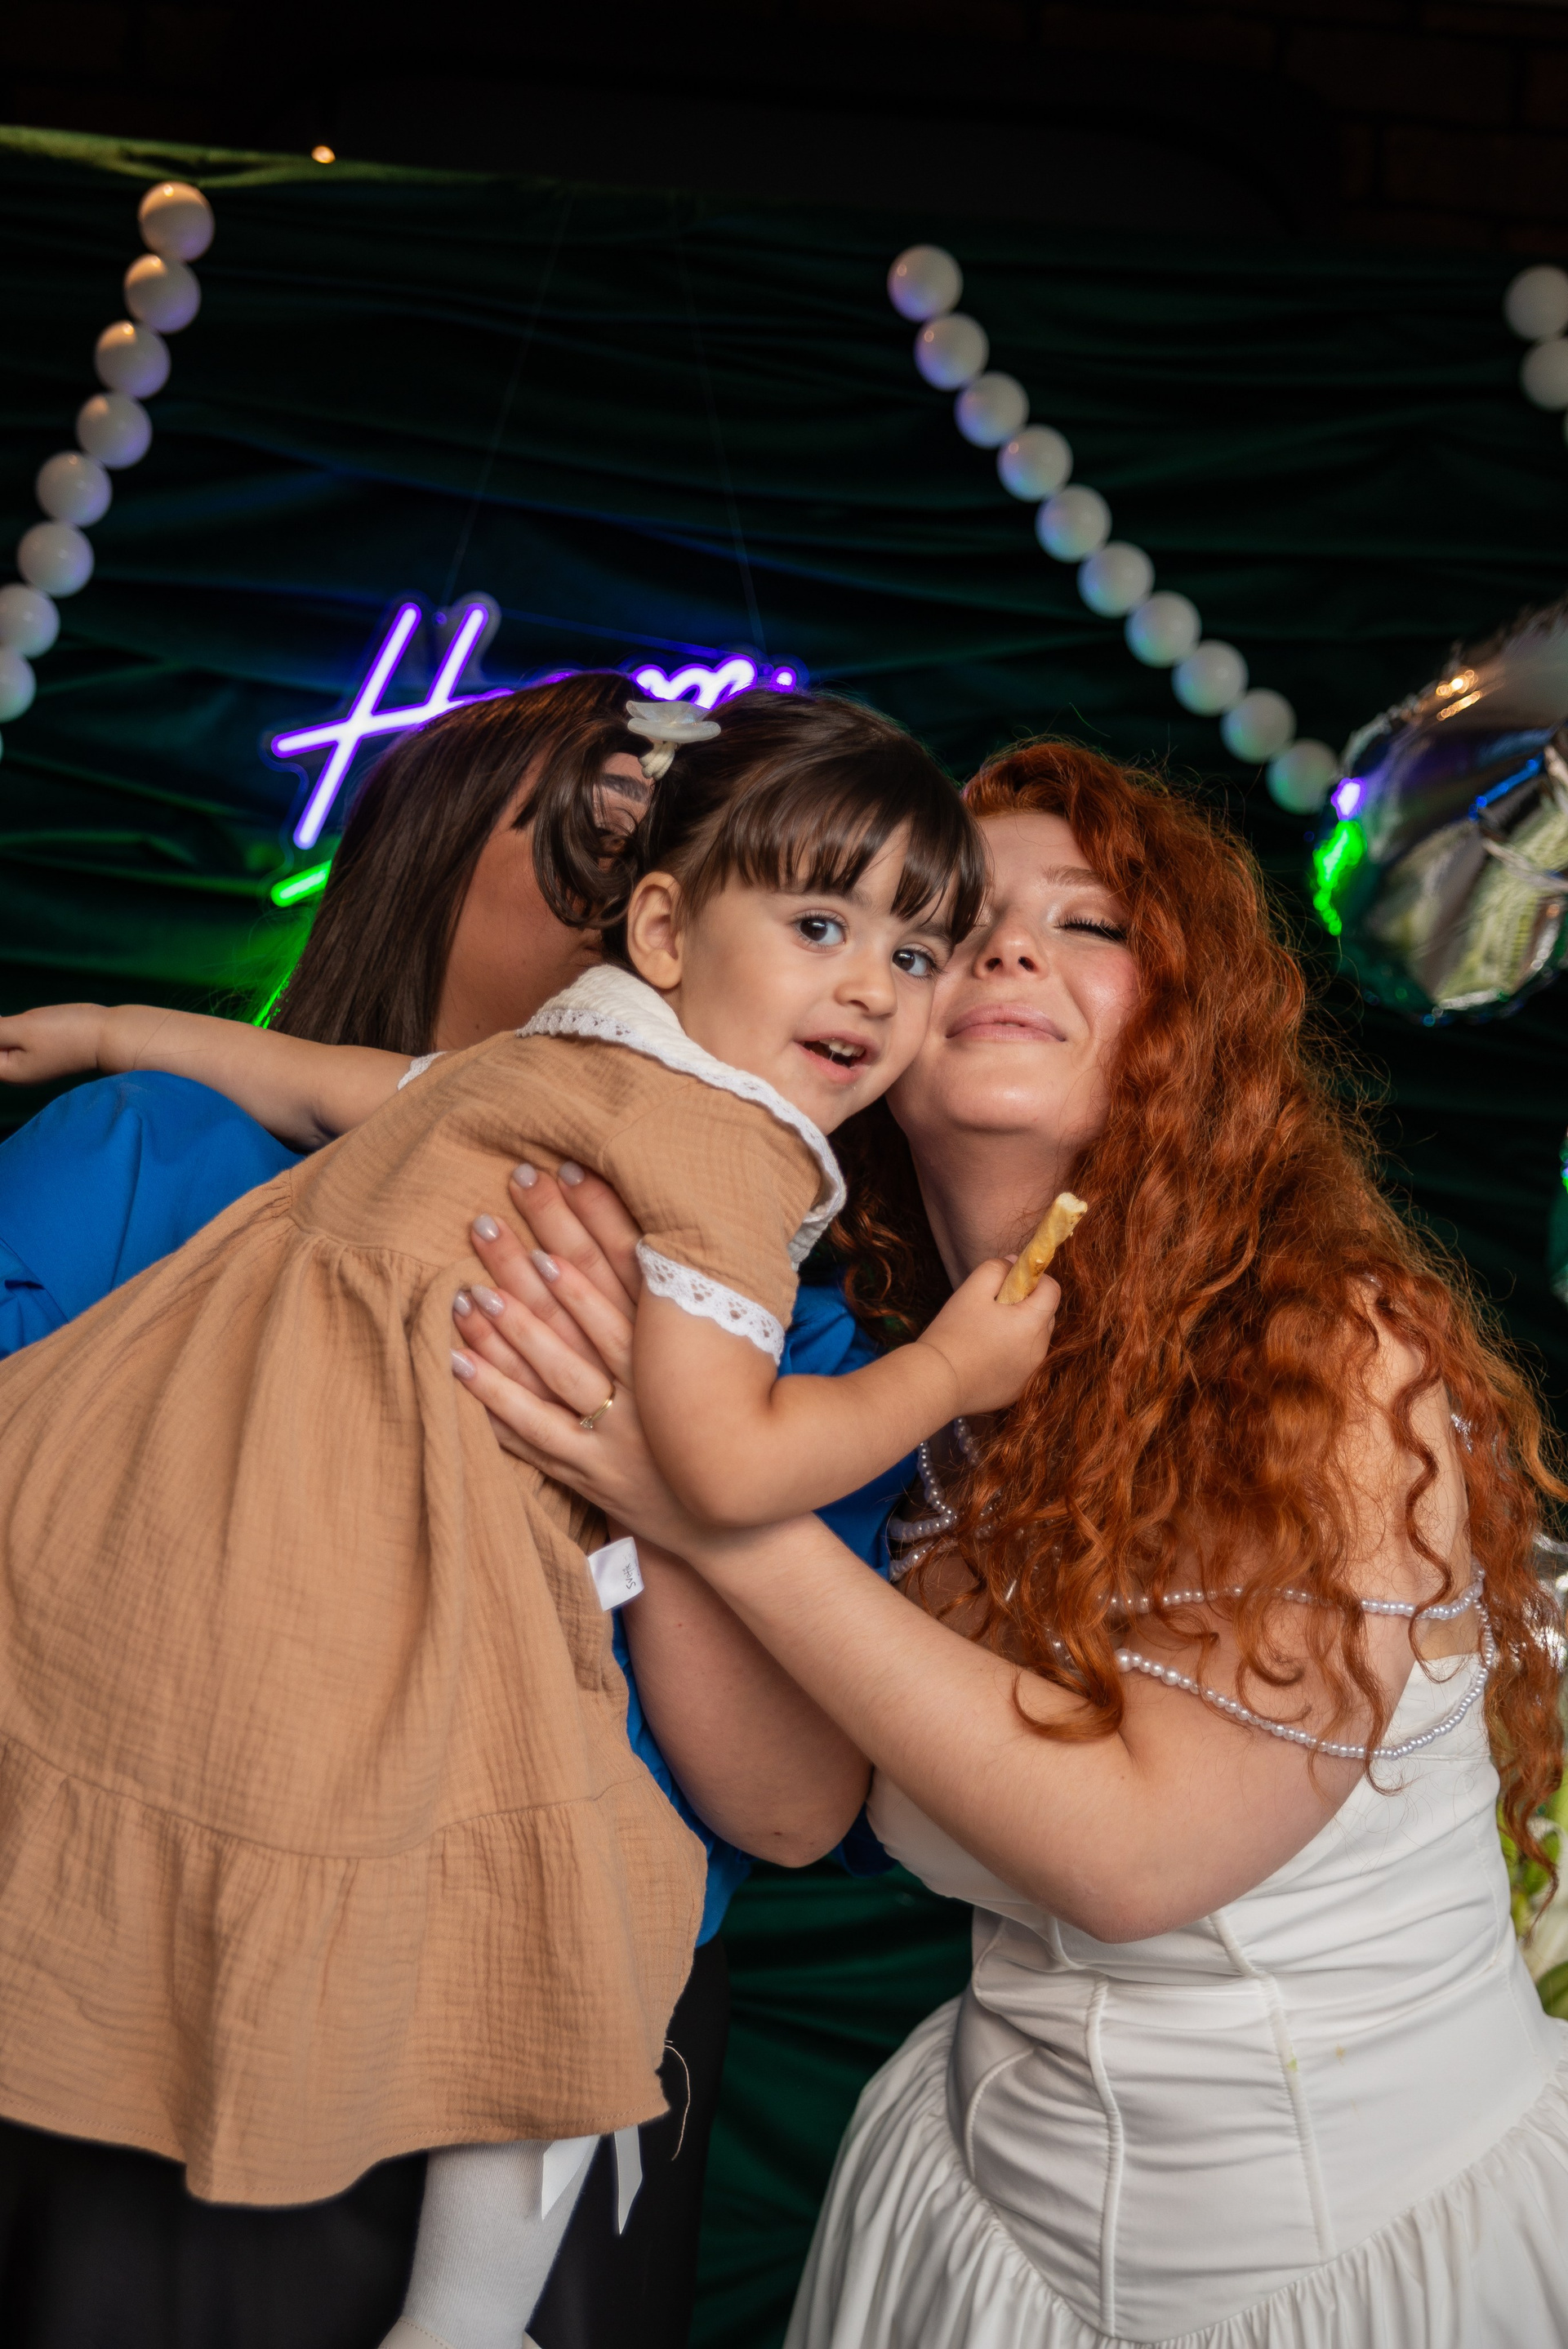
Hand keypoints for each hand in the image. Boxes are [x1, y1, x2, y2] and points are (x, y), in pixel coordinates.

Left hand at [0, 1002, 106, 1084]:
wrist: (109, 1036)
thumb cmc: (66, 1033)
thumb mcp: (22, 1029)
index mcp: (8, 1072)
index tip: (2, 1023)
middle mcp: (17, 1074)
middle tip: (4, 1020)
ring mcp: (30, 1064)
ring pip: (1, 1048)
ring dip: (0, 1031)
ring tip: (8, 1020)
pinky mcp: (42, 1051)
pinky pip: (14, 1042)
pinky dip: (6, 1030)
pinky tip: (6, 1020)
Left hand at [450, 1168, 704, 1552]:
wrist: (741, 1526)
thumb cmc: (723, 1425)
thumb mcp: (724, 1358)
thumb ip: (687, 1303)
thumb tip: (660, 1229)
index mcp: (679, 1344)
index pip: (632, 1264)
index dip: (596, 1214)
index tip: (562, 1169)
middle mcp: (646, 1383)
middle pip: (579, 1306)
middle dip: (532, 1252)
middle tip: (490, 1210)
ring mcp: (615, 1429)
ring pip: (551, 1366)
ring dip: (507, 1322)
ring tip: (468, 1284)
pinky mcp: (589, 1470)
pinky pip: (531, 1429)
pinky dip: (492, 1394)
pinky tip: (455, 1358)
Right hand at [914, 1257, 1059, 1415]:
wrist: (937, 1382)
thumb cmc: (953, 1333)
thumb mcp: (971, 1290)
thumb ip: (996, 1269)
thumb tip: (1014, 1263)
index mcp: (1032, 1322)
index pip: (1052, 1290)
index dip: (1036, 1279)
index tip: (1012, 1281)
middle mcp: (1040, 1350)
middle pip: (1045, 1316)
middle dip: (1028, 1305)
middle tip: (995, 1307)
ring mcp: (1031, 1373)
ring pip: (1035, 1341)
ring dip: (1021, 1331)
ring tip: (987, 1333)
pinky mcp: (1019, 1390)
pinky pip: (1024, 1364)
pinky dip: (1012, 1356)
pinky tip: (985, 1356)